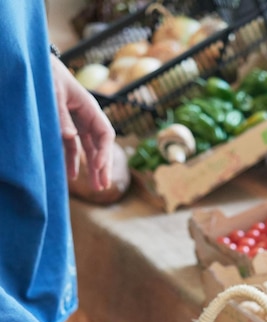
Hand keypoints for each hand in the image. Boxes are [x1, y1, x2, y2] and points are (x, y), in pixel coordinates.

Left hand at [51, 55, 115, 191]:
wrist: (39, 66)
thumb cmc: (49, 76)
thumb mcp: (54, 94)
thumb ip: (62, 115)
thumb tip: (71, 136)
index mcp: (90, 108)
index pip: (105, 134)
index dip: (105, 151)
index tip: (99, 166)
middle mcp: (88, 118)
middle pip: (101, 145)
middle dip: (103, 166)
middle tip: (104, 185)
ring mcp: (79, 124)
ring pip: (90, 150)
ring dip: (93, 168)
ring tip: (97, 187)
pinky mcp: (68, 128)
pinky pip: (74, 148)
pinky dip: (74, 161)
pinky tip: (73, 176)